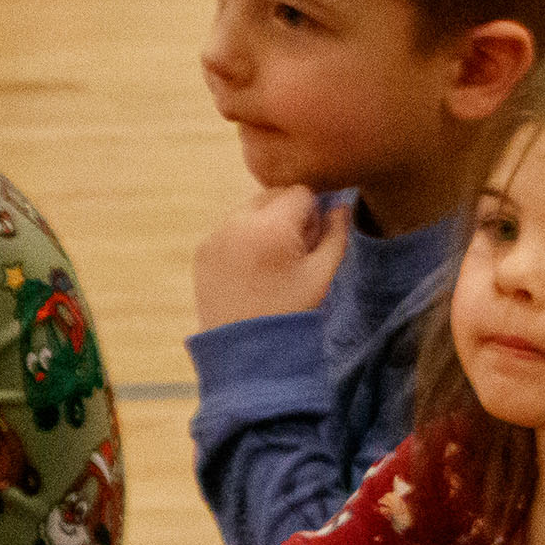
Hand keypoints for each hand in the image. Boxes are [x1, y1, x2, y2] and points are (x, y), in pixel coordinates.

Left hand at [193, 185, 346, 327]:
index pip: (300, 193)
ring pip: (249, 210)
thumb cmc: (291, 313)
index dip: (314, 212)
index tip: (315, 239)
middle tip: (296, 250)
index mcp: (270, 227)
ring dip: (266, 224)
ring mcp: (215, 237)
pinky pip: (230, 230)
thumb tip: (341, 206)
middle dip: (288, 214)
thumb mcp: (323, 275)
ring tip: (273, 262)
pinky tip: (254, 270)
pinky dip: (245, 239)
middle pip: (272, 196)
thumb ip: (336, 235)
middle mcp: (237, 223)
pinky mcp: (203, 252)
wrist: (245, 351)